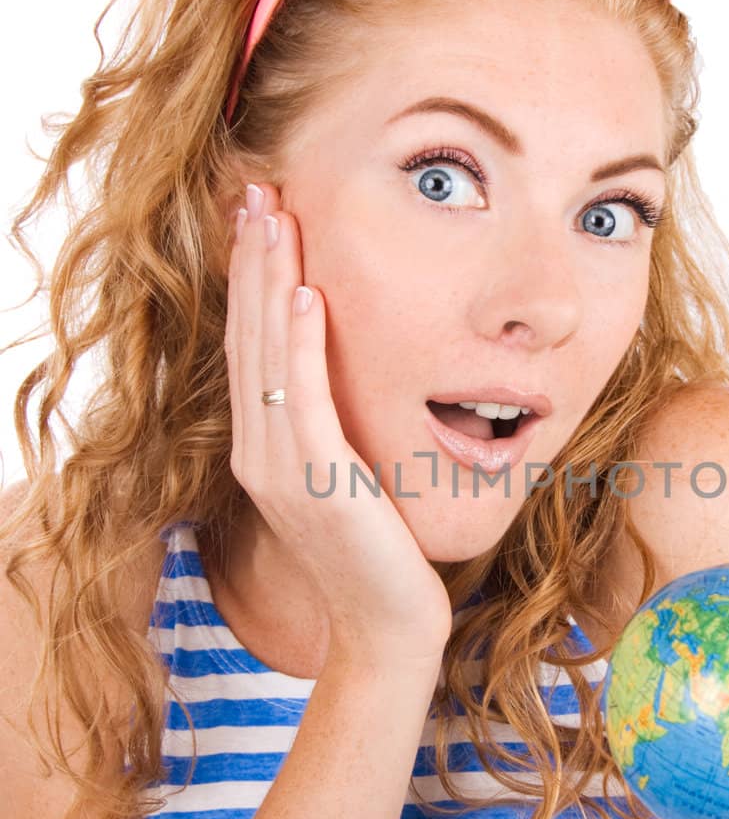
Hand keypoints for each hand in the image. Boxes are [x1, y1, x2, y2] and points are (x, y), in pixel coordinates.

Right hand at [226, 182, 454, 662]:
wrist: (389, 628)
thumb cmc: (384, 555)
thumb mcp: (353, 478)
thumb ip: (338, 430)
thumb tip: (352, 376)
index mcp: (266, 449)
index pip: (253, 346)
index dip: (254, 280)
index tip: (262, 217)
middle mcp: (259, 453)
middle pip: (249, 337)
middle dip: (254, 261)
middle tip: (258, 191)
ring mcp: (280, 468)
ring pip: (267, 356)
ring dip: (271, 282)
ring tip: (276, 218)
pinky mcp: (315, 481)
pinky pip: (301, 399)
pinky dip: (301, 345)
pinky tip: (306, 296)